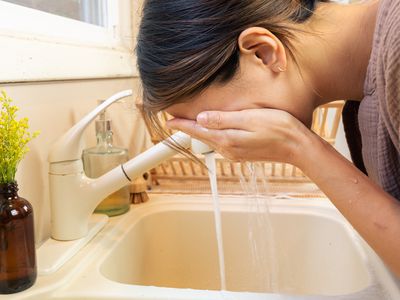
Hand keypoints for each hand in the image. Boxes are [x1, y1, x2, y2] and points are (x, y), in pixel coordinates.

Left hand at [166, 109, 314, 165]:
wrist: (297, 147)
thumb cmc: (278, 128)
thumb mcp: (249, 118)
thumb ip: (224, 120)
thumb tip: (201, 119)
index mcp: (227, 139)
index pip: (198, 131)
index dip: (182, 125)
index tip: (168, 122)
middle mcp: (228, 149)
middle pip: (202, 138)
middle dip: (189, 129)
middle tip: (176, 121)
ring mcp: (235, 153)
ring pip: (211, 141)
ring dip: (200, 133)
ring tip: (191, 123)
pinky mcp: (243, 153)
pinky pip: (222, 144)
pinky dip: (213, 136)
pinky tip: (215, 129)